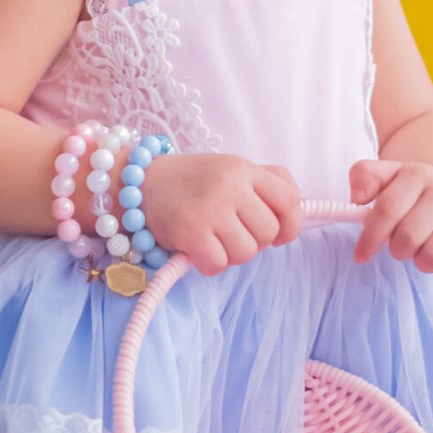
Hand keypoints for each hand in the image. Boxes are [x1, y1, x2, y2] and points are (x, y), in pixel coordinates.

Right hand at [137, 153, 303, 276]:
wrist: (135, 184)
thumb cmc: (190, 181)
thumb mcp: (229, 169)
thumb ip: (264, 183)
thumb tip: (297, 212)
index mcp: (243, 168)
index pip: (290, 200)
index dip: (291, 225)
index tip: (280, 235)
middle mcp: (230, 184)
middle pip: (269, 232)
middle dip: (255, 242)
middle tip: (232, 234)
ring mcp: (210, 208)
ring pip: (246, 252)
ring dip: (231, 255)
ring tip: (213, 241)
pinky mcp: (190, 231)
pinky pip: (219, 264)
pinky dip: (210, 265)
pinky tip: (199, 252)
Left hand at [348, 158, 432, 287]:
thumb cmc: (409, 196)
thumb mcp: (385, 179)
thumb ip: (364, 177)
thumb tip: (358, 196)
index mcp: (417, 174)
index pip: (387, 210)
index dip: (370, 238)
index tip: (361, 256)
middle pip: (408, 238)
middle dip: (398, 249)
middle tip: (403, 244)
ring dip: (421, 262)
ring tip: (423, 251)